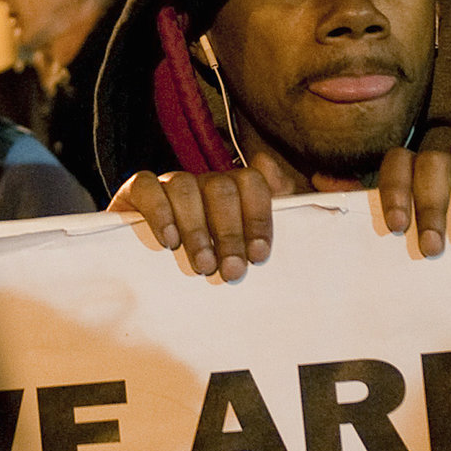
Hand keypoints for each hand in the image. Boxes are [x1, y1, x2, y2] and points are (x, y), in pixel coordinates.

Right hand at [109, 151, 304, 282]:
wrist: (146, 270)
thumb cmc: (206, 260)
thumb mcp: (245, 249)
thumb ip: (280, 218)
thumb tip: (315, 178)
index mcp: (233, 192)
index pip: (253, 183)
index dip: (258, 217)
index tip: (259, 256)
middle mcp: (203, 183)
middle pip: (222, 187)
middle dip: (230, 232)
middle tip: (231, 271)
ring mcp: (169, 184)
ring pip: (186, 186)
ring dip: (198, 229)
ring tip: (202, 266)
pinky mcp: (136, 192)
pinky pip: (148, 186)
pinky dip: (160, 212)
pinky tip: (168, 242)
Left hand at [377, 136, 450, 256]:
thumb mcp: (437, 237)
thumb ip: (413, 236)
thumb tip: (374, 258)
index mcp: (418, 173)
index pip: (398, 164)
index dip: (395, 191)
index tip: (398, 227)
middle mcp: (446, 160)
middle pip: (431, 166)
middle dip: (430, 208)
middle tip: (433, 247)